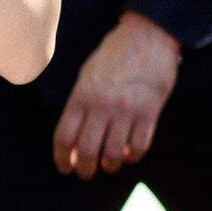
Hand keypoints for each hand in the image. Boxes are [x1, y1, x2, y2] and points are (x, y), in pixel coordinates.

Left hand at [53, 11, 180, 178]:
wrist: (147, 38)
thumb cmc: (113, 56)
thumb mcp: (87, 76)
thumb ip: (79, 105)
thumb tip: (73, 137)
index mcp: (81, 97)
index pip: (64, 136)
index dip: (61, 158)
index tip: (65, 167)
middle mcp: (101, 107)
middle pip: (86, 151)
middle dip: (84, 169)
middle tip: (86, 173)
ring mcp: (126, 111)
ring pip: (113, 154)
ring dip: (109, 166)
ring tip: (108, 165)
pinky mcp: (149, 113)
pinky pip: (139, 147)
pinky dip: (132, 157)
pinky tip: (129, 154)